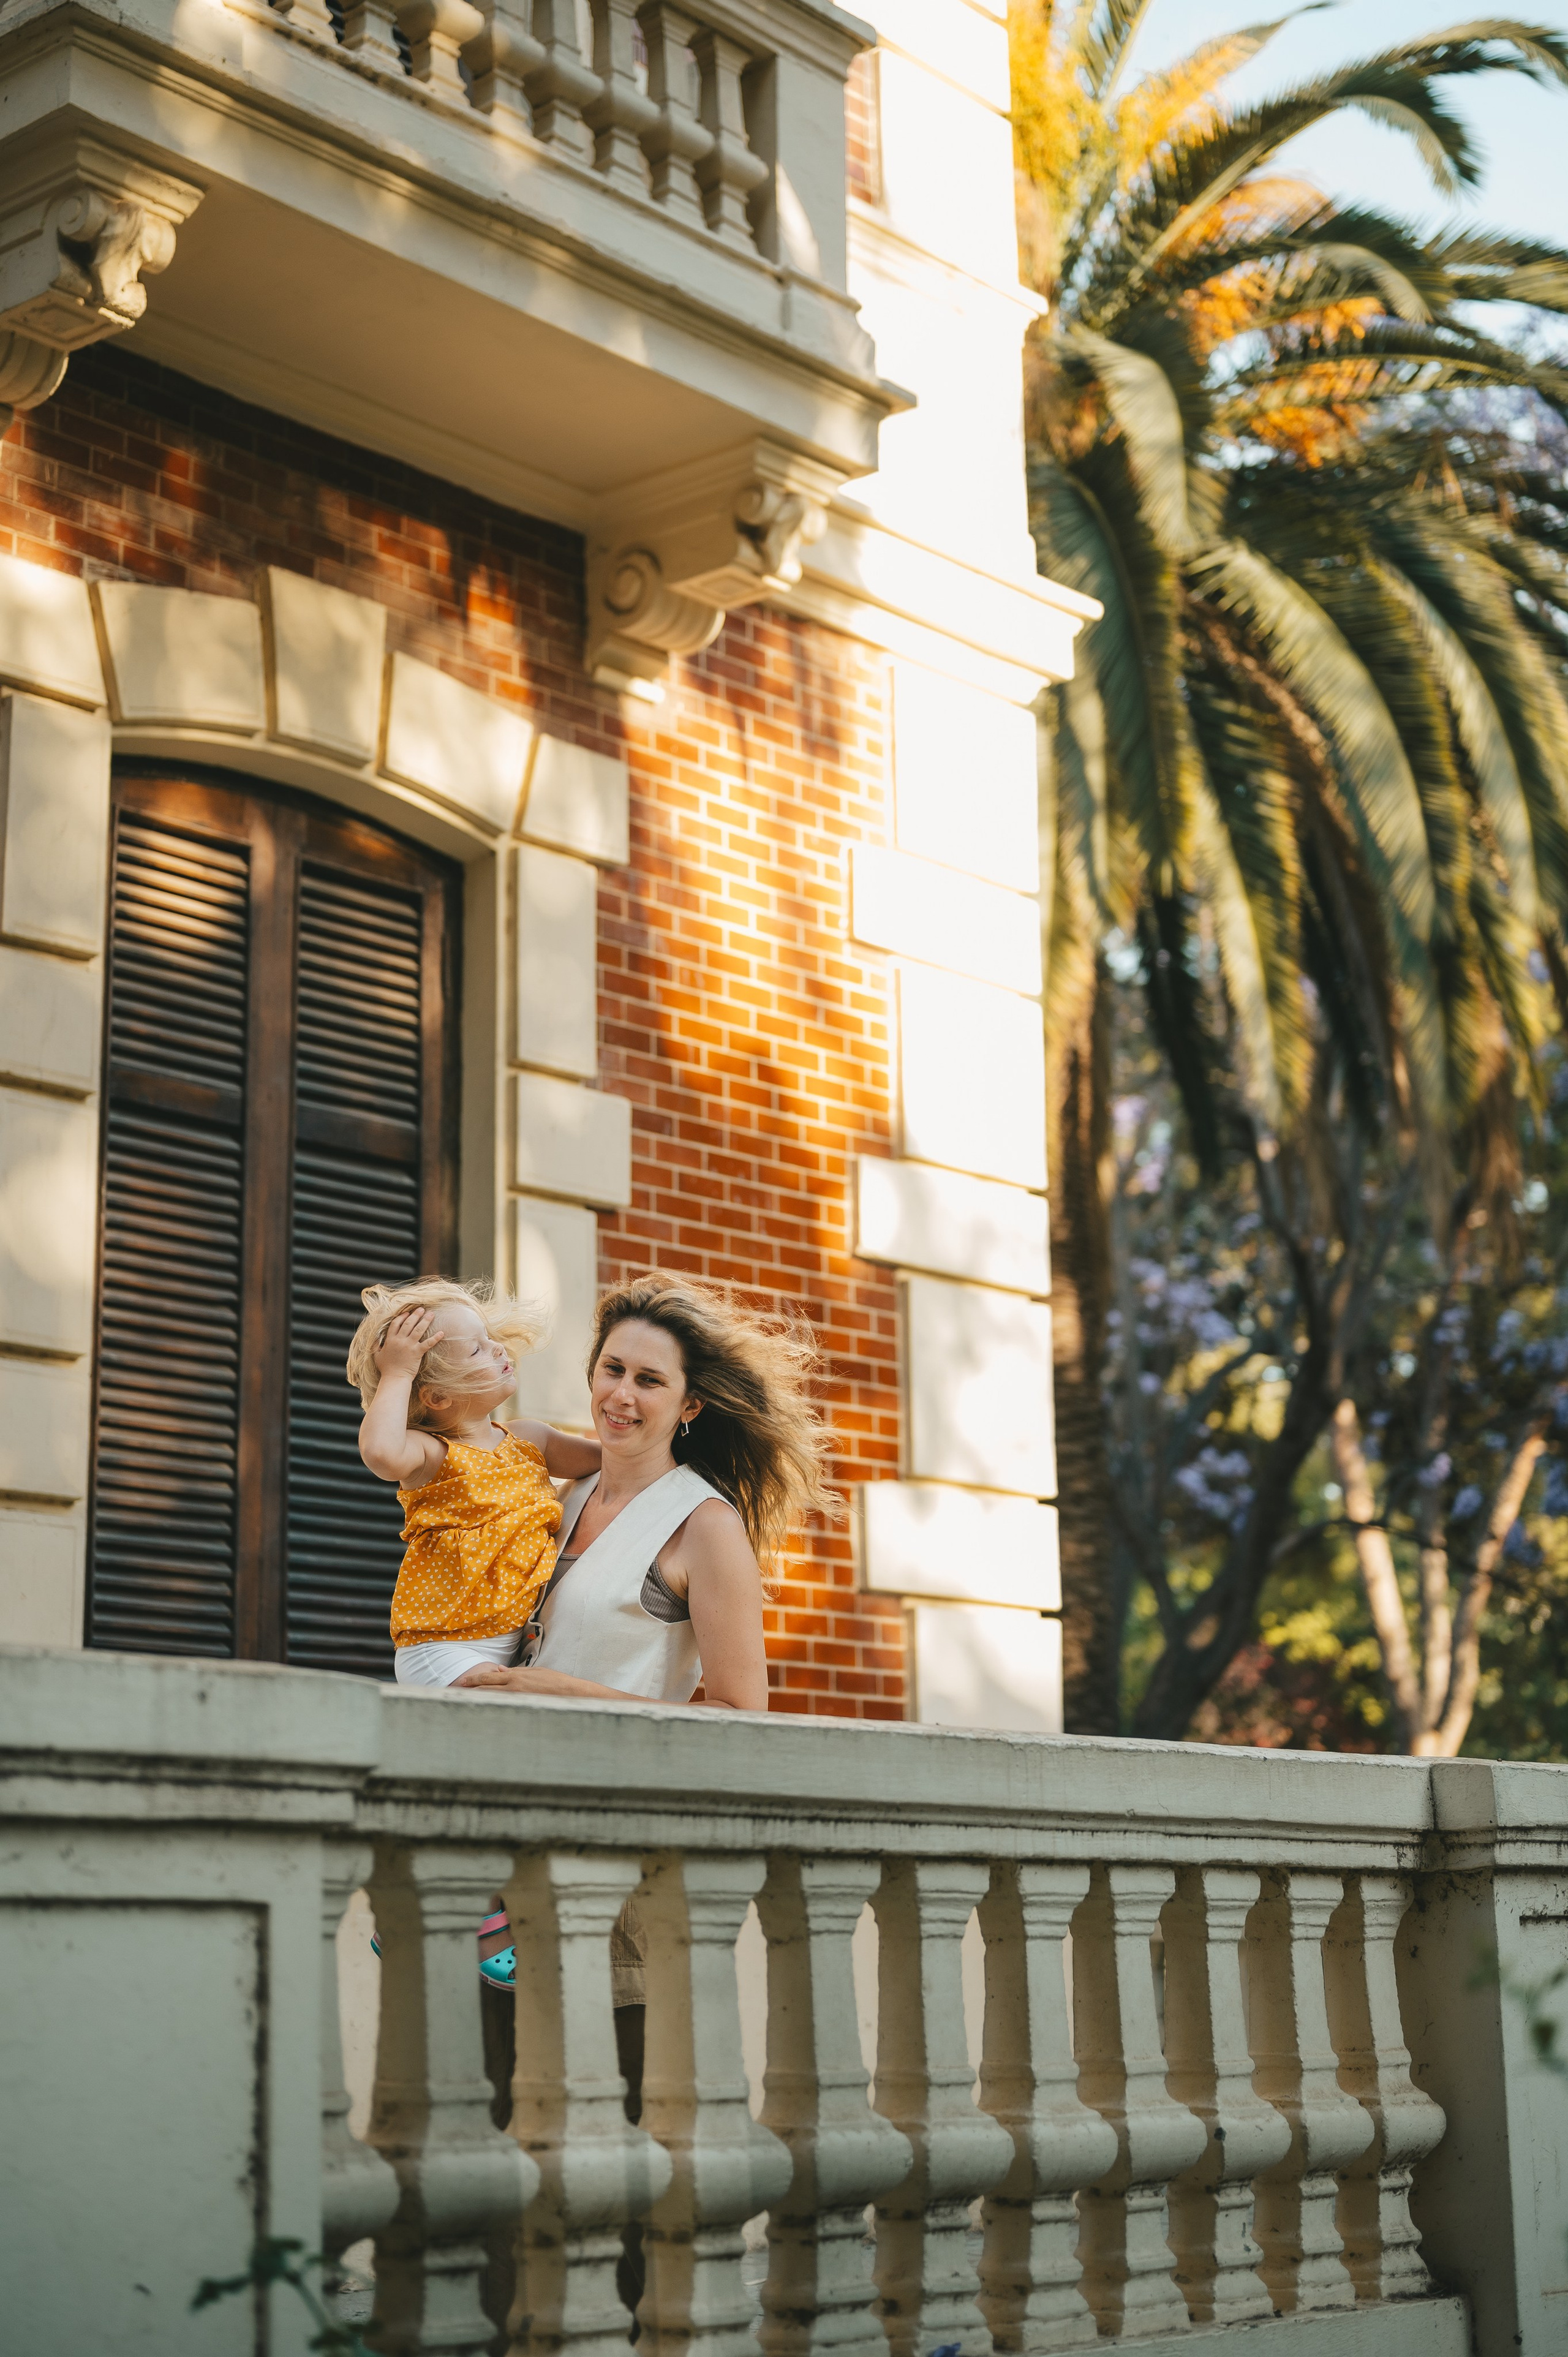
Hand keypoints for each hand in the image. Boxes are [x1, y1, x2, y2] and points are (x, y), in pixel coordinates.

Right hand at [376, 1306, 440, 1380]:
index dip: (402, 1316)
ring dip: (425, 1320)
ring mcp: (409, 1345)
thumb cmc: (386, 1369)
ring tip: (431, 1314)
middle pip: (408, 1323)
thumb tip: (375, 1339)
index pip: (396, 1324)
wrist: (394, 1378)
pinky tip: (441, 1333)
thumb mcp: (376, 1355)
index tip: (407, 1312)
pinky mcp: (417, 1352)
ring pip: (418, 1329)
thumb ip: (375, 1346)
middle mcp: (399, 1340)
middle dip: (415, 1314)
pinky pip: (428, 1343)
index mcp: (390, 1340)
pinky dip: (435, 1338)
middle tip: (422, 1309)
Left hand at [452, 1664, 584, 1696]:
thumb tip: (498, 1670)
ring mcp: (517, 1698)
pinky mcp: (522, 1707)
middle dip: (471, 1689)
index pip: (489, 1677)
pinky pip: (503, 1707)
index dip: (475, 1679)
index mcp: (515, 1676)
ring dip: (478, 1699)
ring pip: (491, 1698)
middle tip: (457, 1691)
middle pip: (486, 1687)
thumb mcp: (534, 1672)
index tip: (463, 1682)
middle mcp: (513, 1687)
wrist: (569, 1693)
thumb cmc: (554, 1681)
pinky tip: (483, 1711)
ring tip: (464, 1701)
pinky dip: (492, 1707)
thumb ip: (514, 1672)